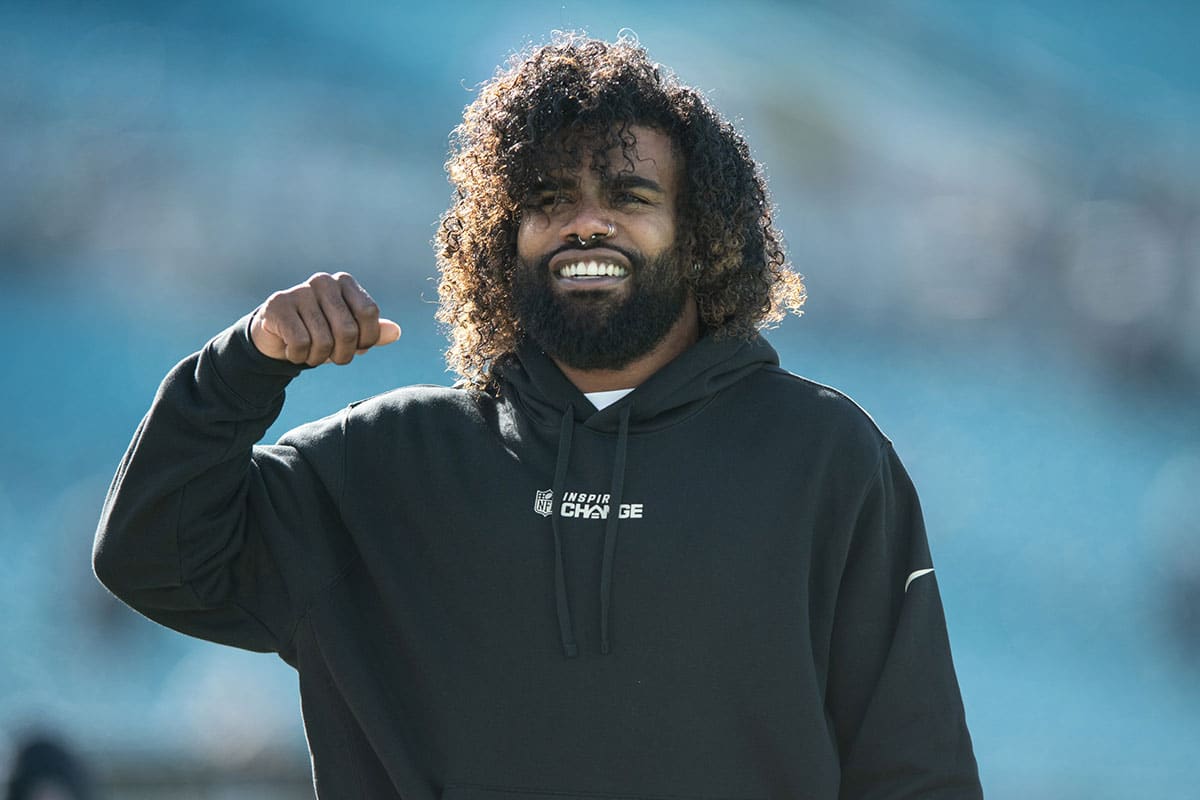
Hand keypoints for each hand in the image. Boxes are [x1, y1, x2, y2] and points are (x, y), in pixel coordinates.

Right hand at [250, 272, 401, 365]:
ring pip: (323, 341)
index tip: (357, 347)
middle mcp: (323, 281)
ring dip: (318, 358)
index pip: (369, 313)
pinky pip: (300, 343)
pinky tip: (292, 349)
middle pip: (348, 330)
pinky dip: (298, 355)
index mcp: (345, 282)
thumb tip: (396, 332)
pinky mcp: (278, 305)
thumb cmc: (320, 333)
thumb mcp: (351, 334)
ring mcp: (299, 291)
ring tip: (310, 352)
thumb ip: (373, 333)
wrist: (277, 335)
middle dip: (343, 354)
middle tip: (332, 357)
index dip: (367, 339)